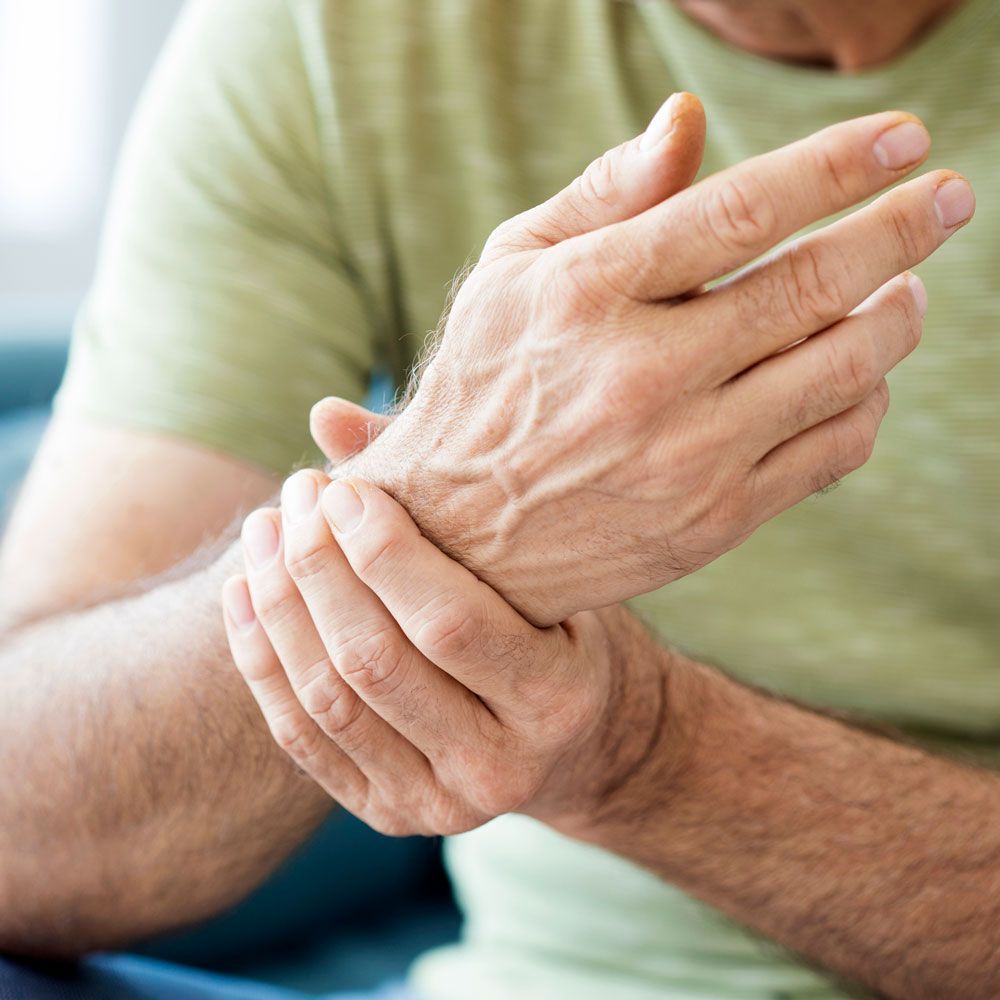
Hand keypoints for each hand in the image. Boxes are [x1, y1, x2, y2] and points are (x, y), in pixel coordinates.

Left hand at [222, 470, 665, 835]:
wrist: (578, 745)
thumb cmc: (563, 634)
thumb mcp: (545, 572)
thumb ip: (449, 496)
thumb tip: (327, 415)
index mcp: (555, 701)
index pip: (449, 624)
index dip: (383, 552)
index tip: (343, 487)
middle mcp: (498, 768)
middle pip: (375, 663)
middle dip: (320, 568)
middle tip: (298, 495)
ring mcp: (436, 804)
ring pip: (328, 701)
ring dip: (281, 606)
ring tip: (263, 531)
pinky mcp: (387, 814)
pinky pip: (302, 738)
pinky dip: (262, 661)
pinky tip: (245, 592)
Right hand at [346, 98, 972, 623]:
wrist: (458, 541)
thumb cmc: (482, 388)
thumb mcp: (509, 275)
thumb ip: (601, 197)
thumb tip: (687, 120)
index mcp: (586, 298)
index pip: (739, 210)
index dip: (837, 166)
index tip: (906, 140)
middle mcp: (641, 377)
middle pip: (813, 286)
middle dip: (903, 230)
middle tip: (950, 197)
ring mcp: (684, 458)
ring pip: (842, 372)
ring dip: (896, 318)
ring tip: (906, 291)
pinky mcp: (712, 522)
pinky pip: (831, 451)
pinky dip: (866, 403)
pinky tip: (857, 378)